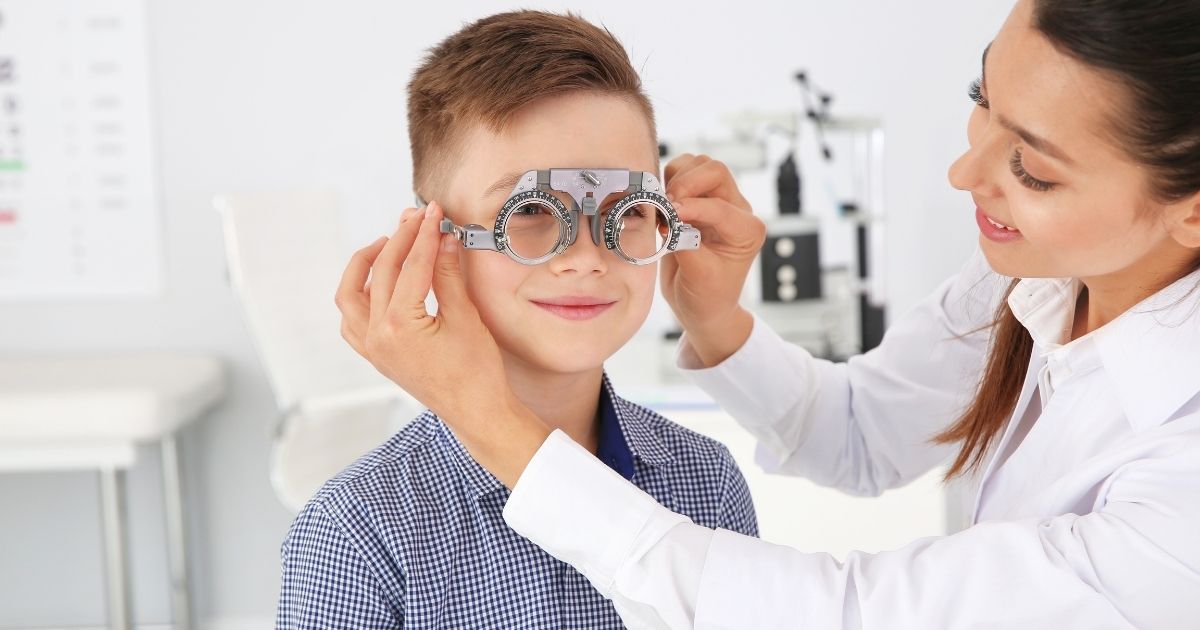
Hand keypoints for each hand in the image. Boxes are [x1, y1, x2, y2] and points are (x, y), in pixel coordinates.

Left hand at [334, 202, 549, 485]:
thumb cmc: (477, 373)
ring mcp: (372, 348)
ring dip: (366, 264)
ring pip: (351, 294)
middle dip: (400, 240)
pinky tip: (374, 282)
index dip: (425, 235)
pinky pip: (351, 320)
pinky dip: (357, 295)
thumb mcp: (466, 317)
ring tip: (387, 243)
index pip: (411, 265)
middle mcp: (377, 336)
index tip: (434, 213)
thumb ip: (448, 275)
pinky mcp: (376, 356)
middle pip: (380, 272)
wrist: (477, 411)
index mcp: (399, 325)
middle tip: (417, 218)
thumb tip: (443, 240)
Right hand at [662, 155, 765, 365]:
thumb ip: (686, 243)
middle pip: (715, 171)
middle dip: (687, 183)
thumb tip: (670, 215)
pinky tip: (663, 207)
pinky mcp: (698, 199)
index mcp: (747, 231)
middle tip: (667, 206)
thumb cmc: (707, 297)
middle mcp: (737, 211)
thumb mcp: (699, 277)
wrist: (701, 307)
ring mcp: (718, 202)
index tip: (669, 216)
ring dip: (676, 180)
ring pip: (698, 165)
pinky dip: (668, 181)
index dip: (692, 208)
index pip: (720, 207)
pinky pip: (683, 172)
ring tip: (665, 210)